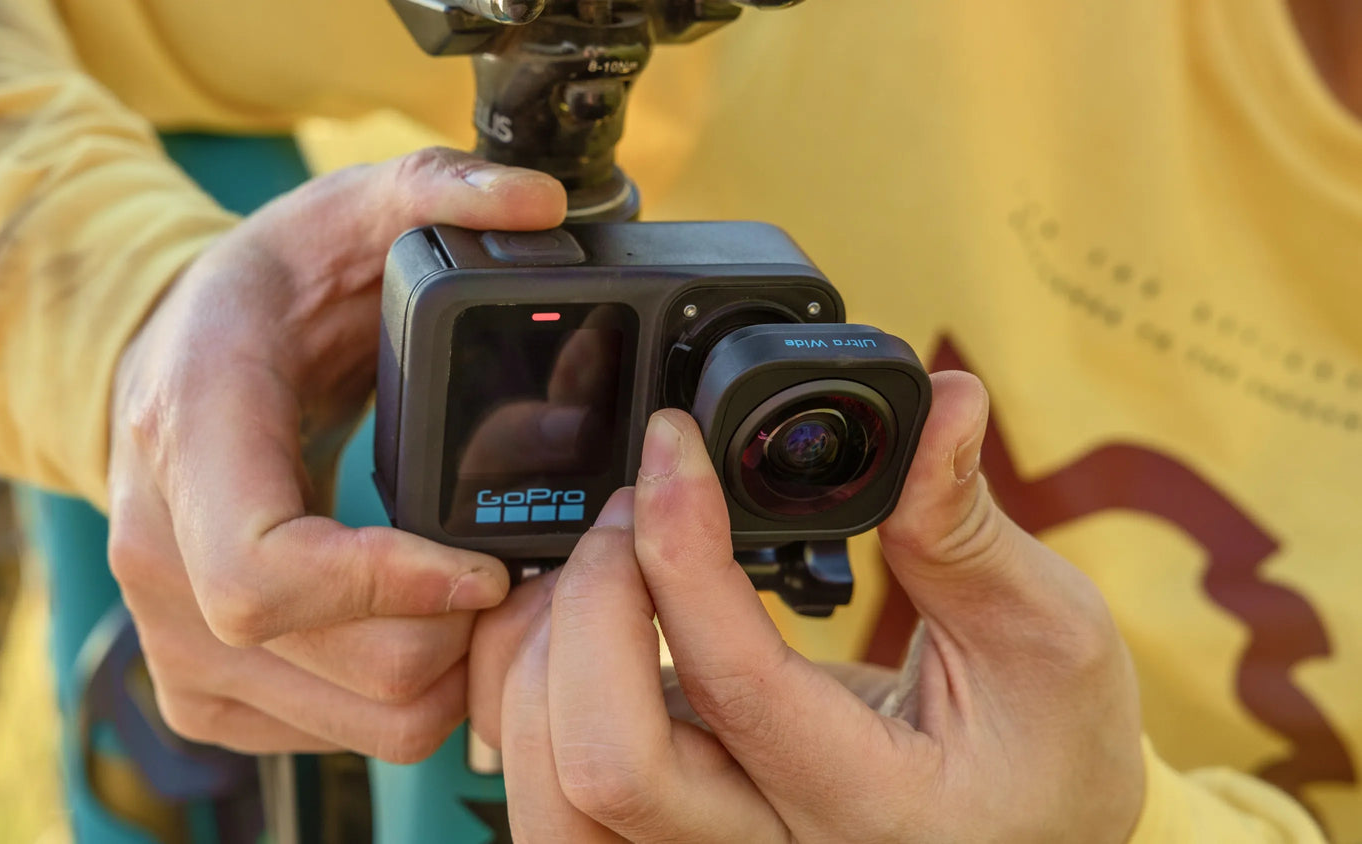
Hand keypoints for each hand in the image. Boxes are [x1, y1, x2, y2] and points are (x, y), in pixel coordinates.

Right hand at [107, 148, 566, 760]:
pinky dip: (405, 698)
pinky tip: (425, 626)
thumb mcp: (342, 214)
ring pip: (356, 721)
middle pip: (340, 665)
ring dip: (449, 671)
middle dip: (459, 631)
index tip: (484, 563)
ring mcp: (173, 635)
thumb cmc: (263, 300)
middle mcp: (160, 553)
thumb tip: (540, 204)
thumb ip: (438, 191)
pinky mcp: (200, 689)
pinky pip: (335, 739)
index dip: (391, 587)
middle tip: (516, 569)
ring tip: (483, 596)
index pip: (265, 573)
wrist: (165, 367)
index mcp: (191, 436)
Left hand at [476, 373, 1145, 841]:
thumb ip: (967, 528)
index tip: (673, 446)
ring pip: (557, 788)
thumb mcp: (1048, 635)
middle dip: (590, 608)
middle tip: (630, 508)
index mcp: (869, 804)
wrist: (1029, 835)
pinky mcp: (678, 822)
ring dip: (543, 654)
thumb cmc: (1048, 749)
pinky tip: (596, 609)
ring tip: (608, 555)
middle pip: (603, 763)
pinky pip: (563, 776)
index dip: (682, 549)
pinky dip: (544, 681)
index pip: (736, 686)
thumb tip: (937, 405)